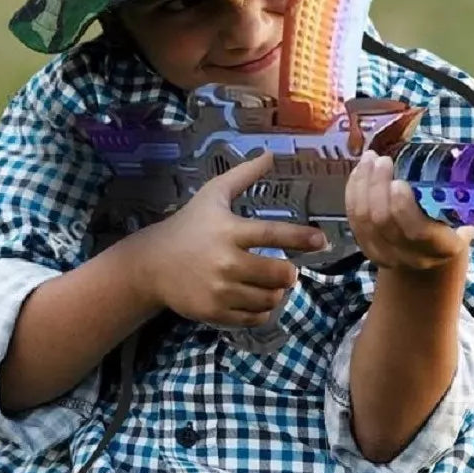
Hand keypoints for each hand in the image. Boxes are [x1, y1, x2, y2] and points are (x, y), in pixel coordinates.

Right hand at [134, 150, 328, 327]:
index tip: (321, 241)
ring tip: (269, 284)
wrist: (152, 264)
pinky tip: (256, 298)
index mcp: (229, 231)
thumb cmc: (188, 225)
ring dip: (276, 292)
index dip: (301, 238)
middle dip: (288, 272)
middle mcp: (226, 262)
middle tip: (285, 269)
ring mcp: (220, 290)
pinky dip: (262, 310)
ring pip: (269, 298)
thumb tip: (270, 154)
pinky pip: (254, 318)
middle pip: (278, 273)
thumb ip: (243, 175)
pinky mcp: (215, 312)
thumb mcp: (212, 195)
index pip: (273, 234)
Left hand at [346, 150, 473, 272]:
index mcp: (442, 247)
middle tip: (382, 160)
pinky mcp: (367, 249)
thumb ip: (456, 195)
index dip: (402, 206)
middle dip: (377, 185)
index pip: (417, 231)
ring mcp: (386, 256)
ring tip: (369, 158)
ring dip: (363, 183)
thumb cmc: (451, 227)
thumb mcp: (461, 215)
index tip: (399, 181)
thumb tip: (451, 161)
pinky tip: (359, 171)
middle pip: (383, 222)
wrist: (430, 259)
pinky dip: (353, 191)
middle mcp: (412, 257)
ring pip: (363, 219)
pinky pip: (353, 219)